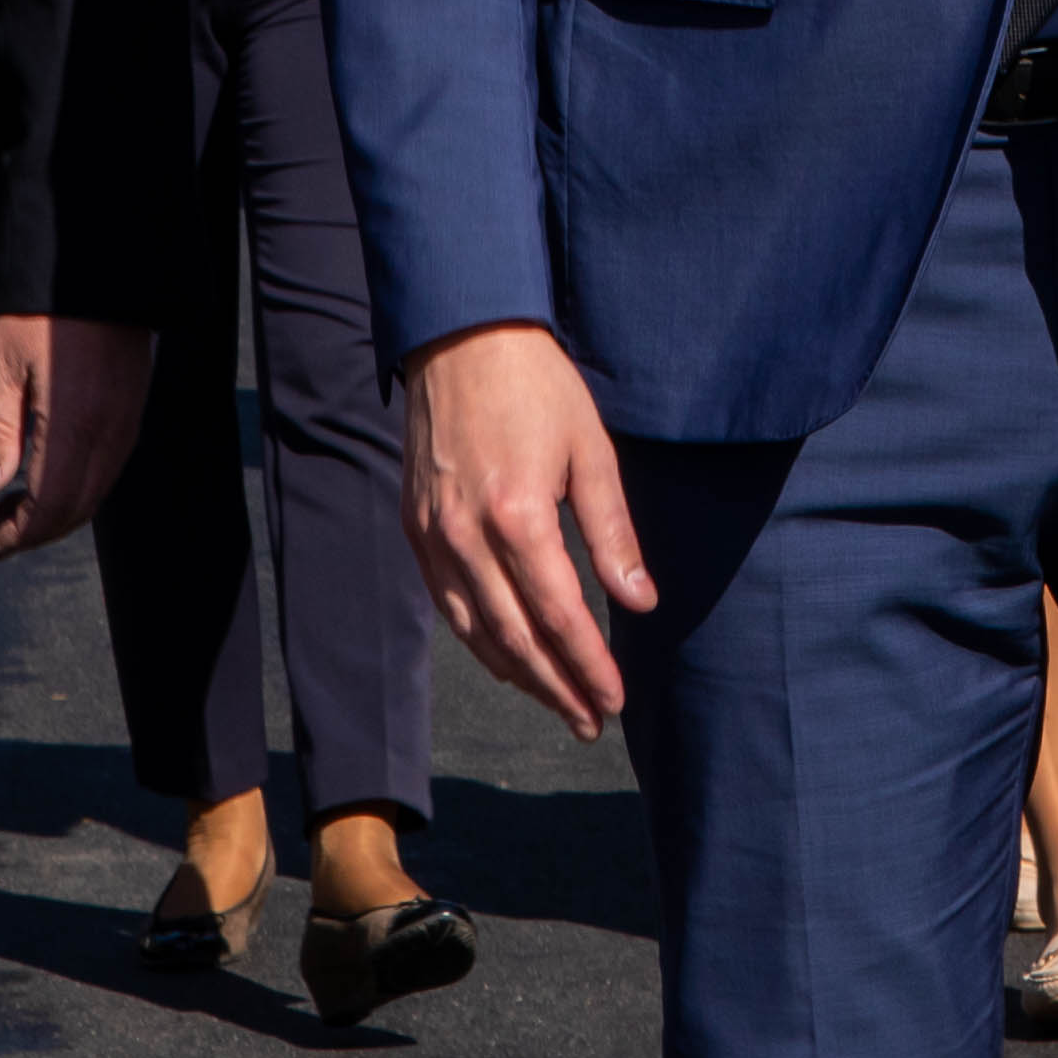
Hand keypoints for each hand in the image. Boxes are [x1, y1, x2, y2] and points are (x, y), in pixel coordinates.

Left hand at [0, 311, 153, 556]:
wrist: (94, 269)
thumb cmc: (39, 316)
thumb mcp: (3, 367)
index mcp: (73, 425)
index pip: (51, 505)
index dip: (23, 535)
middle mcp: (108, 432)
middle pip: (78, 508)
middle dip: (40, 530)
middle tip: (2, 529)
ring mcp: (127, 422)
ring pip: (98, 491)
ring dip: (61, 511)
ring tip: (20, 503)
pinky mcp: (134, 409)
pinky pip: (111, 467)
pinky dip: (82, 486)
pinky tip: (54, 473)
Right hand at [404, 321, 653, 738]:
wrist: (460, 335)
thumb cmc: (537, 385)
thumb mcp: (592, 450)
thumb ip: (613, 532)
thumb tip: (641, 601)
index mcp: (518, 516)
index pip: (560, 618)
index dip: (588, 666)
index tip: (614, 700)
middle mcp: (467, 535)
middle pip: (515, 640)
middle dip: (557, 689)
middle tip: (591, 721)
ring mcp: (434, 534)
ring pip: (474, 631)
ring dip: (518, 676)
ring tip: (557, 702)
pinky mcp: (416, 526)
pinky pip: (445, 603)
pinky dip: (478, 641)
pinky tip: (507, 658)